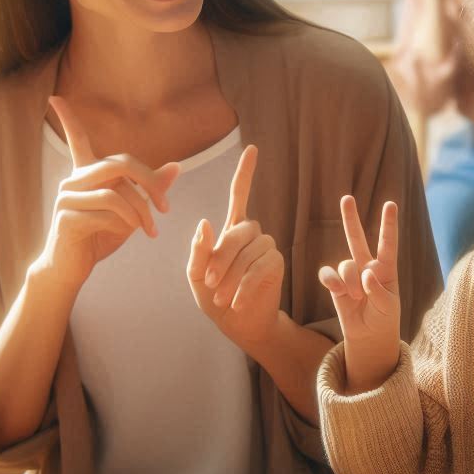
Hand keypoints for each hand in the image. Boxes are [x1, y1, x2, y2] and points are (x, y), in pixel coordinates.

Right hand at [39, 96, 180, 288]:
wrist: (71, 269)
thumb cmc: (99, 237)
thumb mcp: (130, 211)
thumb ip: (150, 189)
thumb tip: (177, 166)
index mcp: (86, 174)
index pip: (76, 139)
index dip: (67, 118)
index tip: (55, 97)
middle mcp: (73, 180)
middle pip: (120, 163)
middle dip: (150, 182)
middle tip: (166, 207)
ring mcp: (67, 198)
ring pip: (117, 192)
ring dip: (142, 213)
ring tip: (151, 231)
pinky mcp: (67, 218)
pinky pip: (107, 213)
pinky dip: (126, 224)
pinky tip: (129, 234)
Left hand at [186, 144, 285, 354]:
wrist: (238, 324)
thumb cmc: (215, 298)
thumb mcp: (197, 276)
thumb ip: (198, 252)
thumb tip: (205, 222)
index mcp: (231, 231)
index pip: (238, 196)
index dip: (245, 173)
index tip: (252, 148)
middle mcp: (251, 234)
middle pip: (238, 232)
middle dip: (222, 258)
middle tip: (210, 284)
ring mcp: (266, 247)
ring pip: (249, 252)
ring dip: (231, 277)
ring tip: (221, 299)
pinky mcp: (276, 264)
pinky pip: (260, 268)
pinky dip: (245, 287)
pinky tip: (237, 303)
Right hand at [319, 195, 401, 392]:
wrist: (369, 336)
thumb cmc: (384, 319)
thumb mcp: (388, 307)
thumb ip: (378, 291)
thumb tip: (366, 273)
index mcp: (386, 270)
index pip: (387, 244)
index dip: (388, 224)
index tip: (390, 204)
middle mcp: (367, 267)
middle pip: (357, 239)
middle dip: (350, 219)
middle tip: (346, 198)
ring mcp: (350, 275)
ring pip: (344, 265)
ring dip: (349, 282)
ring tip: (356, 298)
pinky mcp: (335, 285)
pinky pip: (328, 274)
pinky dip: (332, 281)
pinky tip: (337, 290)